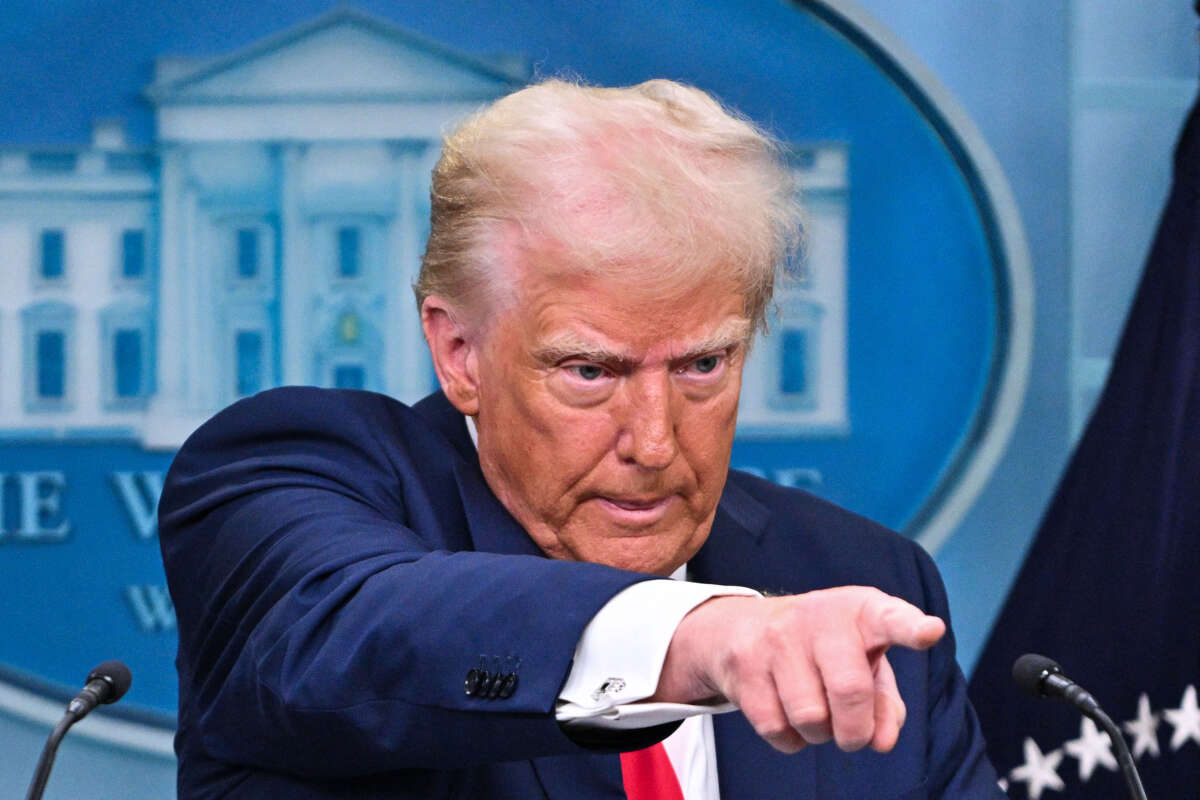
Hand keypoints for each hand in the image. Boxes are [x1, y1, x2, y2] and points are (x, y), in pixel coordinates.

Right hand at [652, 587, 944, 753]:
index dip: (910, 628)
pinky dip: (791, 738)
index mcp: (860, 610)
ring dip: (820, 734)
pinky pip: (777, 729)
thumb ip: (885, 702)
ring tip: (816, 713)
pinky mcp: (743, 665)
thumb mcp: (863, 662)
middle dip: (856, 730)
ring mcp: (776, 638)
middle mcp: (818, 616)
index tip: (930, 632)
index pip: (890, 618)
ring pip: (811, 718)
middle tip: (854, 733)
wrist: (742, 626)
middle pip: (850, 691)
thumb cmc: (825, 649)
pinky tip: (788, 715)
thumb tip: (881, 741)